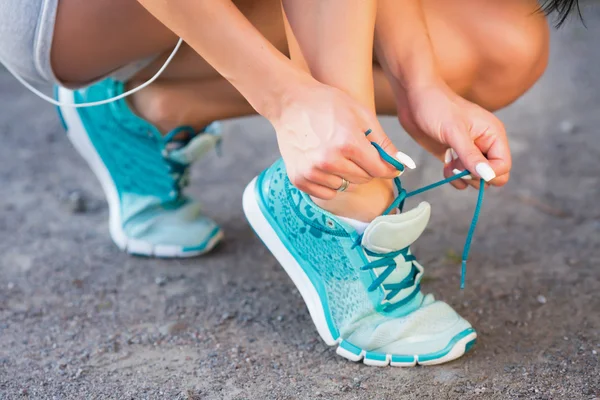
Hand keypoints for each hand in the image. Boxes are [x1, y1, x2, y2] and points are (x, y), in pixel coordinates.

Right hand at [271, 82, 399, 198]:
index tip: (388, 163)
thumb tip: (405, 165)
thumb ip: (384, 143)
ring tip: (337, 154)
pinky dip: (330, 183)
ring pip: (346, 187)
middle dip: (366, 167)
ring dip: (347, 175)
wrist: (290, 102)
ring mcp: (312, 172)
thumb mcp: (361, 115)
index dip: (387, 167)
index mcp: (348, 143)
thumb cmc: (327, 104)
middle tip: (355, 150)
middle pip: (364, 179)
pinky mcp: (299, 179)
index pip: (380, 170)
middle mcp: (329, 161)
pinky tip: (325, 164)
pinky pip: (327, 194)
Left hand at [396, 81, 511, 188]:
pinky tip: (445, 167)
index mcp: (493, 134)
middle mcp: (486, 143)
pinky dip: (455, 177)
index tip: (468, 169)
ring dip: (463, 177)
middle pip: (492, 174)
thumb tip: (487, 176)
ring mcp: (470, 150)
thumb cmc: (436, 107)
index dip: (489, 174)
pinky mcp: (456, 155)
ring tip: (449, 165)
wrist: (413, 98)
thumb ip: (471, 156)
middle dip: (475, 177)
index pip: (503, 166)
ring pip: (477, 177)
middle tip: (457, 166)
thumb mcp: (454, 132)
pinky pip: (463, 176)